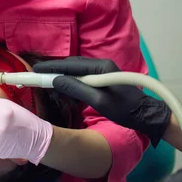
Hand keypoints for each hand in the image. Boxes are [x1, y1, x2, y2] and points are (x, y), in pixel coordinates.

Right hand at [33, 57, 170, 145]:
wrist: (146, 116)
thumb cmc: (124, 110)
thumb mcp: (98, 101)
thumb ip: (76, 88)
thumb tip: (55, 80)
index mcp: (101, 67)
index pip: (70, 64)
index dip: (51, 67)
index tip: (35, 70)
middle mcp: (100, 64)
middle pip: (71, 65)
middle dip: (54, 73)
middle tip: (38, 79)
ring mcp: (102, 71)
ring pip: (75, 72)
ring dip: (63, 80)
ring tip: (52, 90)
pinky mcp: (102, 79)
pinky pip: (81, 78)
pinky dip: (72, 85)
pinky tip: (67, 95)